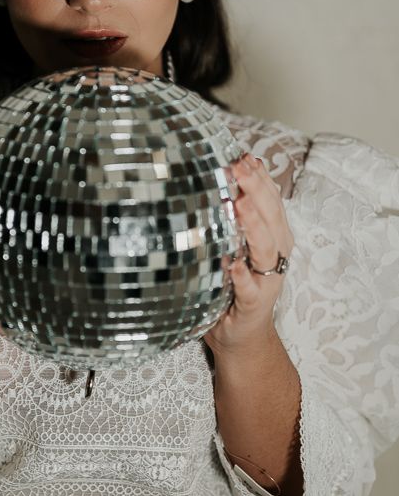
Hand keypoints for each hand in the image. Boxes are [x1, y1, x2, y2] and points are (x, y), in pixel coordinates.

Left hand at [205, 153, 293, 357]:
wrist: (242, 338)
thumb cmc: (233, 289)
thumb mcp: (234, 250)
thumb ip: (234, 223)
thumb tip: (222, 185)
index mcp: (272, 240)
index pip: (270, 203)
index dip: (260, 179)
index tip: (244, 156)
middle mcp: (274, 257)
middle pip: (272, 218)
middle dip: (257, 191)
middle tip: (239, 167)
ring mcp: (266, 282)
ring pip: (266, 250)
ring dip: (255, 226)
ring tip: (240, 204)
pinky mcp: (254, 305)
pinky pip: (249, 290)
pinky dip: (243, 277)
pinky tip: (233, 264)